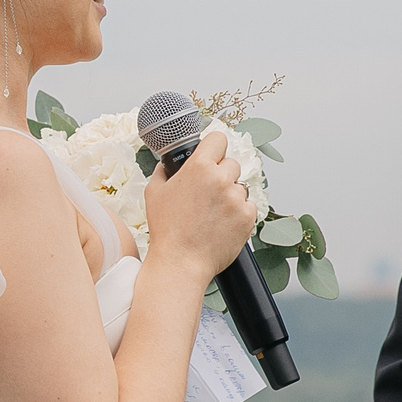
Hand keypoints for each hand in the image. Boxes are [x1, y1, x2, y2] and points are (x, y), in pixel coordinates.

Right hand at [143, 131, 256, 280]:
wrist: (181, 262)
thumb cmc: (166, 230)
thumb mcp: (154, 193)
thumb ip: (163, 172)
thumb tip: (166, 165)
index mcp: (199, 168)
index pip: (218, 139)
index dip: (213, 147)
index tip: (212, 154)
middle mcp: (221, 179)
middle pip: (231, 164)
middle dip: (221, 175)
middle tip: (208, 193)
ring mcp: (236, 198)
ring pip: (240, 186)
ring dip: (230, 195)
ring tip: (212, 213)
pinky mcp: (247, 217)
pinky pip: (248, 206)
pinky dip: (238, 213)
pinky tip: (221, 223)